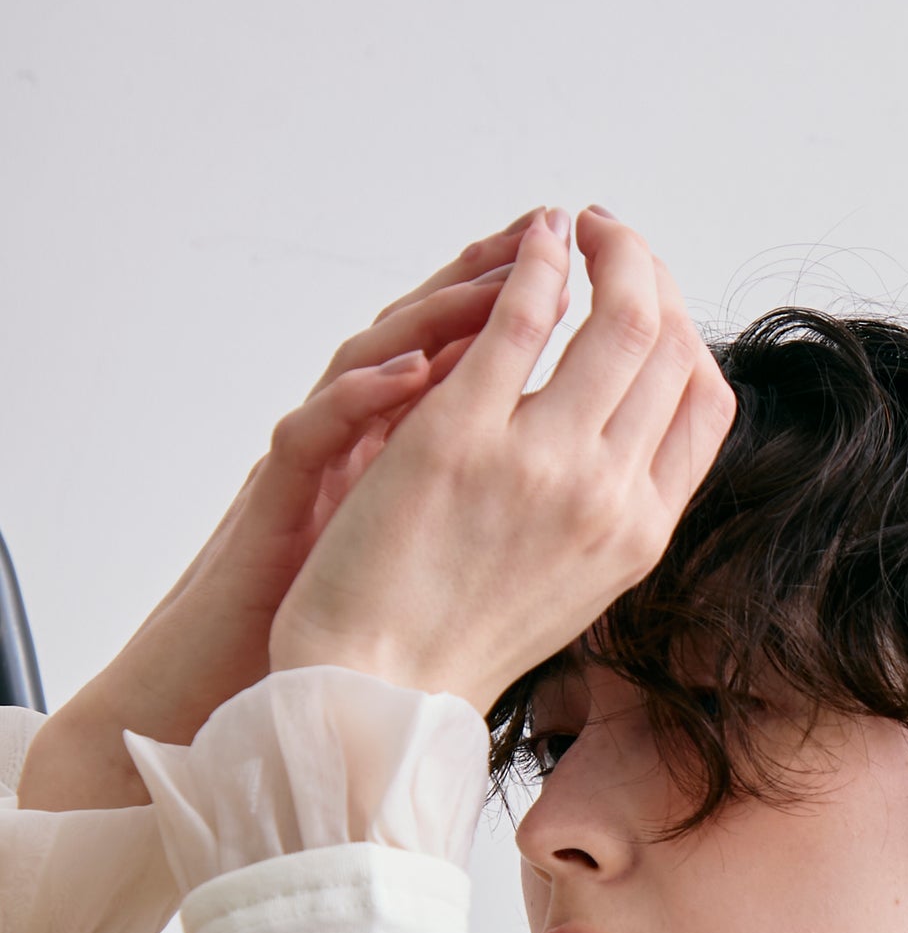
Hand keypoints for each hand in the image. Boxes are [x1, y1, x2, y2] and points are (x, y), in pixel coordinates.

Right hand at [15, 212, 563, 811]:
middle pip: (427, 330)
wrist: (297, 701)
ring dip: (433, 312)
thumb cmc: (371, 624)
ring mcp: (321, 467)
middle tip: (550, 231)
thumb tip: (602, 451)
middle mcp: (371, 442)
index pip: (482, 353)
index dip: (541, 302)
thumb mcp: (461, 538)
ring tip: (495, 278)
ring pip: (365, 358)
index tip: (607, 265)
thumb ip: (505, 477)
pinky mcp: (275, 506)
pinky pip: (311, 435)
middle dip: (496, 274)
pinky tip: (410, 376)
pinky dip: (357, 401)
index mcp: (424, 449)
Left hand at [265, 207, 736, 715]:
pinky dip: (540, 261)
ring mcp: (541, 463)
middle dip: (649, 272)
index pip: (706, 400)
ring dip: (608, 251)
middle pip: (670, 346)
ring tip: (581, 227)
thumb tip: (627, 437)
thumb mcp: (572, 582)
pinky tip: (536, 238)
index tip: (649, 299)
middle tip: (613, 239)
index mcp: (640, 532)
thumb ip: (609, 508)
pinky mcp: (461, 433)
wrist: (376, 690)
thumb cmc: (459, 640)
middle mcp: (608, 495)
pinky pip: (525, 318)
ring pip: (619, 318)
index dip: (686, 330)